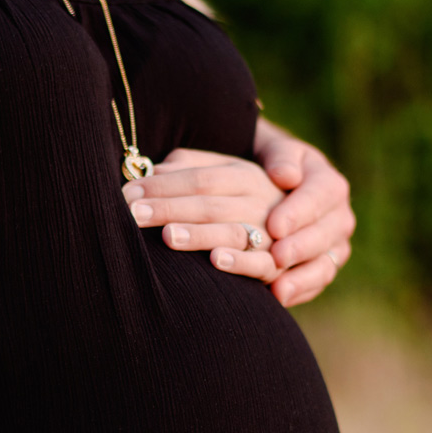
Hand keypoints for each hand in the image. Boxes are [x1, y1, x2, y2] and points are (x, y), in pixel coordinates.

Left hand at [123, 148, 285, 279]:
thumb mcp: (226, 175)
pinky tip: (215, 261)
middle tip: (133, 214)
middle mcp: (261, 200)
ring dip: (200, 234)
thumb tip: (154, 170)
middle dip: (170, 208)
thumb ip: (193, 167)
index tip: (129, 193)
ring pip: (233, 231)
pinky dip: (241, 263)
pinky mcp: (278, 265)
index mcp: (246, 175)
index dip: (164, 185)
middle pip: (210, 202)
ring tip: (168, 236)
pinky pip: (262, 264)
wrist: (302, 229)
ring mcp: (271, 233)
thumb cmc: (246, 201)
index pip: (201, 177)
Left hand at [253, 118, 355, 305]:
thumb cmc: (273, 166)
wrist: (278, 187)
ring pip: (325, 264)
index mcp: (330, 185)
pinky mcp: (324, 267)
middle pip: (325, 235)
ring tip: (278, 288)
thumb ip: (281, 158)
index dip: (298, 213)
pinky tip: (278, 298)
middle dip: (300, 247)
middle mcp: (339, 217)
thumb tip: (286, 175)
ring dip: (302, 277)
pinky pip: (316, 283)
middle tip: (277, 257)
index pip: (320, 197)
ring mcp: (335, 246)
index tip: (274, 225)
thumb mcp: (277, 151)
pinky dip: (299, 292)